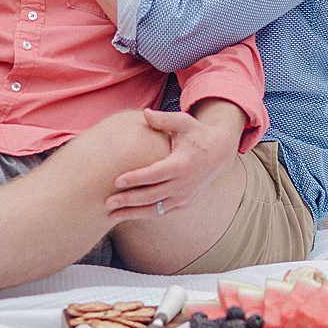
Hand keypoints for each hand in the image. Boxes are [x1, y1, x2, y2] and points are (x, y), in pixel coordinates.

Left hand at [106, 109, 238, 220]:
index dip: (136, 179)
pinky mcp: (184, 203)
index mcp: (182, 164)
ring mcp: (185, 196)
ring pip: (156, 210)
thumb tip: (145, 113)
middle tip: (107, 202)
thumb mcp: (184, 122)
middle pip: (152, 196)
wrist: (220, 153)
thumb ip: (164, 119)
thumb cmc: (197, 134)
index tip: (116, 181)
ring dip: (133, 213)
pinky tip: (128, 214)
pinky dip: (145, 214)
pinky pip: (162, 212)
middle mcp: (184, 184)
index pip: (155, 175)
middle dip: (128, 200)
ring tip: (112, 215)